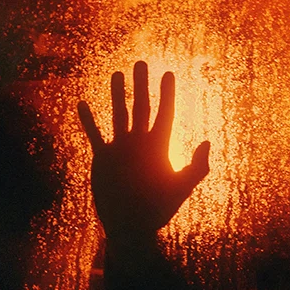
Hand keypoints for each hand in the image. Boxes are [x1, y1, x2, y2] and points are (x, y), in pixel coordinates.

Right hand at [78, 61, 209, 242]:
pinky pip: (95, 134)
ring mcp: (121, 149)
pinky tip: (82, 103)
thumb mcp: (181, 188)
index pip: (165, 113)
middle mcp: (140, 143)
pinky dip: (88, 120)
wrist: (132, 227)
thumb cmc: (160, 210)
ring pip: (119, 114)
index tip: (169, 73)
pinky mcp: (103, 158)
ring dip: (116, 95)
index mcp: (159, 146)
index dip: (167, 94)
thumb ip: (196, 167)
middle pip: (141, 107)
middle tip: (141, 62)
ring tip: (117, 73)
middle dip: (141, 85)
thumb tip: (207, 142)